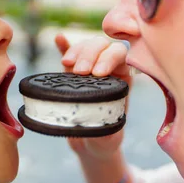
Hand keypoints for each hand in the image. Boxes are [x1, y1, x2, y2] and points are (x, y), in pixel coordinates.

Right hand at [54, 33, 130, 159]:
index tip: (98, 74)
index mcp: (124, 78)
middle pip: (103, 46)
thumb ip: (109, 127)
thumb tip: (102, 119)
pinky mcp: (71, 73)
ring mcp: (89, 68)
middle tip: (80, 72)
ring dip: (78, 51)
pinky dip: (65, 45)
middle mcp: (108, 68)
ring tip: (67, 64)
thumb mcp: (110, 135)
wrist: (89, 144)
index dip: (110, 58)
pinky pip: (69, 53)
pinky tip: (59, 38)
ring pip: (87, 47)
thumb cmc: (105, 139)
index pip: (122, 56)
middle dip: (91, 54)